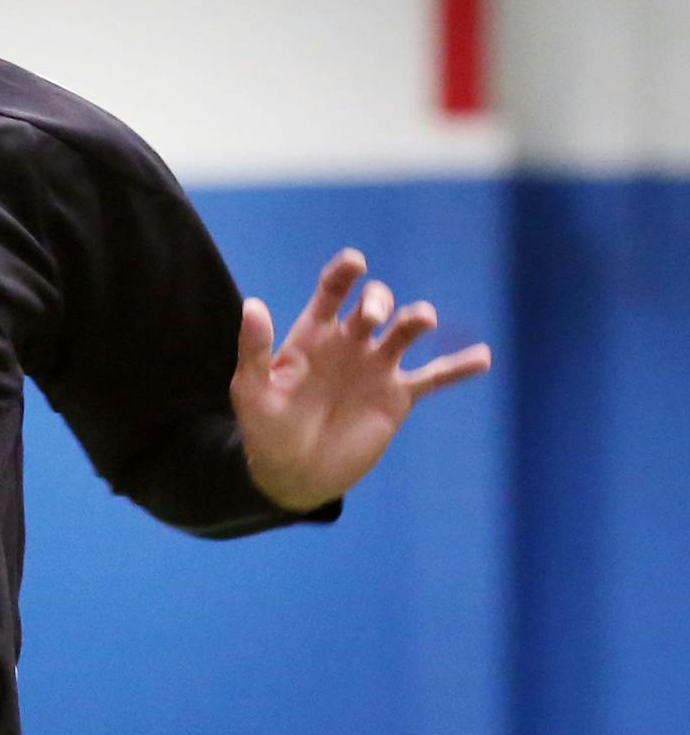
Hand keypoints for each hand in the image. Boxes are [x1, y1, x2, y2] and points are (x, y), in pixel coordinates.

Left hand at [231, 249, 491, 511]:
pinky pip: (434, 377)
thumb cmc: (265, 426)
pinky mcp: (397, 398)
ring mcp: (376, 368)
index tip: (355, 262)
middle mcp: (349, 342)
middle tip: (374, 319)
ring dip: (416, 319)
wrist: (292, 472)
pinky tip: (483, 356)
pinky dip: (458, 367)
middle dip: (378, 302)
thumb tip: (253, 304)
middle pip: (374, 304)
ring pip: (406, 332)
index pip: (332, 291)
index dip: (345, 273)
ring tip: (421, 319)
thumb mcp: (252, 388)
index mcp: (314, 332)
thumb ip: (255, 348)